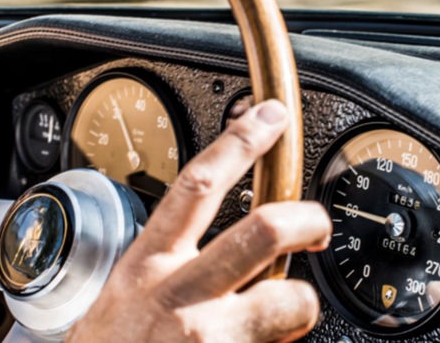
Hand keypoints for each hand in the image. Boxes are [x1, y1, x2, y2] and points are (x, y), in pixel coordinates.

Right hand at [68, 100, 331, 341]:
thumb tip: (230, 255)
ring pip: (288, 300)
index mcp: (147, 266)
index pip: (198, 185)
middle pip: (261, 229)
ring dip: (301, 304)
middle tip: (317, 223)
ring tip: (292, 312)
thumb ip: (172, 271)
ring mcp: (204, 338)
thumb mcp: (122, 300)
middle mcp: (178, 295)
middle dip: (305, 218)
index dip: (240, 143)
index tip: (269, 118)